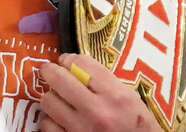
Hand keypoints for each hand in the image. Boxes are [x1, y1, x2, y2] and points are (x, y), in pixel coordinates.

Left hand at [39, 53, 159, 131]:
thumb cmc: (138, 130)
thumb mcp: (132, 101)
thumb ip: (108, 83)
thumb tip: (79, 68)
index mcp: (116, 97)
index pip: (83, 65)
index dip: (70, 59)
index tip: (66, 60)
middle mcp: (97, 112)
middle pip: (59, 79)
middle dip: (51, 71)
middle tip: (49, 71)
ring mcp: (81, 130)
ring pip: (49, 101)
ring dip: (51, 98)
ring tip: (58, 99)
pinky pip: (47, 125)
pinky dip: (50, 121)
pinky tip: (59, 120)